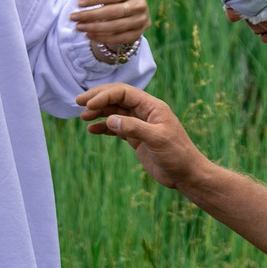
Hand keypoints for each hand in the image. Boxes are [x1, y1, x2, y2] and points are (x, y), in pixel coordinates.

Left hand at [72, 0, 148, 48]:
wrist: (126, 12)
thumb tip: (84, 2)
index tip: (78, 3)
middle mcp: (140, 4)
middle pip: (114, 12)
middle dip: (91, 15)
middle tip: (74, 17)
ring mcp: (141, 20)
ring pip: (116, 26)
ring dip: (95, 28)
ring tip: (79, 27)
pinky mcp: (138, 34)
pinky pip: (120, 38)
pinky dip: (103, 38)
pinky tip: (90, 35)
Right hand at [77, 83, 204, 189]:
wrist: (187, 175)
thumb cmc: (178, 155)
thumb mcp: (157, 140)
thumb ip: (134, 128)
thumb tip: (110, 119)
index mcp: (153, 106)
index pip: (124, 92)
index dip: (105, 95)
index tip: (89, 105)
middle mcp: (146, 112)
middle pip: (118, 98)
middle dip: (98, 99)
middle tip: (79, 101)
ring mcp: (141, 125)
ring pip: (116, 112)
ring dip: (99, 113)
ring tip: (83, 117)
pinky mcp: (137, 138)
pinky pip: (117, 128)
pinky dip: (104, 127)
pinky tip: (92, 130)